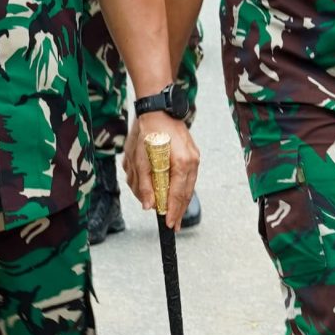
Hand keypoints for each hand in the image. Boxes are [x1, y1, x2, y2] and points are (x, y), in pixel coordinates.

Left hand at [123, 113, 199, 227]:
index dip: (173, 211)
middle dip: (179, 210)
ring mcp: (194, 157)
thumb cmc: (147, 131)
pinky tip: (176, 194)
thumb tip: (148, 205)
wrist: (158, 109)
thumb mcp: (140, 158)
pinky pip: (189, 177)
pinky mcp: (192, 154)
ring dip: (181, 200)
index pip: (177, 194)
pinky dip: (182, 188)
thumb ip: (144, 183)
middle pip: (186, 193)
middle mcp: (192, 160)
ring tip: (175, 213)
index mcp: (181, 162)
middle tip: (174, 225)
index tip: (169, 224)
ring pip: (189, 186)